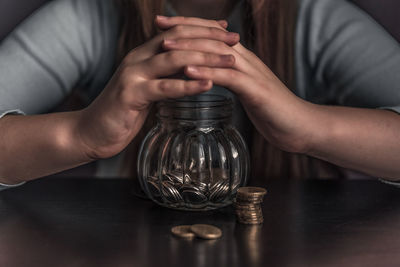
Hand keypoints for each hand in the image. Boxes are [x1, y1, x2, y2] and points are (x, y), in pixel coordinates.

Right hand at [76, 19, 239, 159]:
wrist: (91, 132)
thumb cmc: (123, 112)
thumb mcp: (147, 88)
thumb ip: (165, 77)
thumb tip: (191, 72)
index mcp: (144, 55)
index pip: (178, 31)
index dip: (204, 29)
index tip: (228, 32)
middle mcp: (138, 58)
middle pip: (179, 39)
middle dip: (210, 38)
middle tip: (235, 41)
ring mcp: (133, 75)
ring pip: (174, 59)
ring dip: (206, 59)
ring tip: (230, 61)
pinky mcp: (130, 94)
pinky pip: (164, 87)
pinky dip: (187, 86)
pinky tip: (208, 85)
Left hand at [157, 16, 313, 153]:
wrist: (301, 127)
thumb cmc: (272, 112)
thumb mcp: (247, 91)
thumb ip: (230, 79)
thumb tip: (210, 76)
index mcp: (243, 60)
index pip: (213, 35)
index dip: (189, 26)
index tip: (164, 24)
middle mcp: (247, 61)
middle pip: (213, 36)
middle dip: (184, 28)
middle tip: (159, 24)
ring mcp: (253, 74)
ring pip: (218, 52)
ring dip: (190, 47)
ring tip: (165, 45)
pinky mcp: (256, 91)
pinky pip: (229, 77)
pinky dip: (207, 71)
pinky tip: (188, 69)